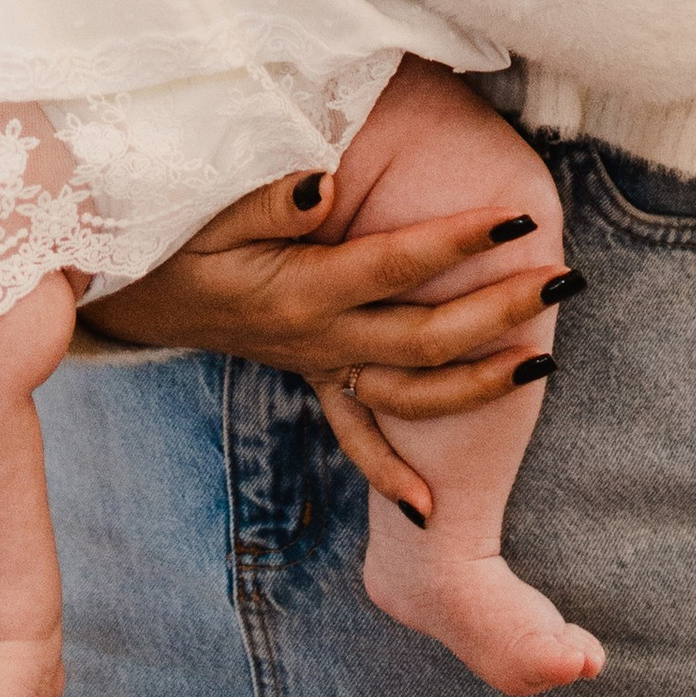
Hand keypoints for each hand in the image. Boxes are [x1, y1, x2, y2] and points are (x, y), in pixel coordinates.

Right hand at [81, 169, 558, 518]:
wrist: (131, 290)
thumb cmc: (171, 237)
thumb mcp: (207, 211)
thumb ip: (266, 198)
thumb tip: (324, 185)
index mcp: (304, 290)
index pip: (398, 264)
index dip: (460, 242)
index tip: (518, 219)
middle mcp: (321, 337)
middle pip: (425, 336)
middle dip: (499, 309)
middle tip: (564, 279)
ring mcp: (319, 363)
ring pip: (409, 390)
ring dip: (479, 380)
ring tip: (544, 364)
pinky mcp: (313, 375)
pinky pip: (355, 433)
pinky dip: (389, 472)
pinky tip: (430, 511)